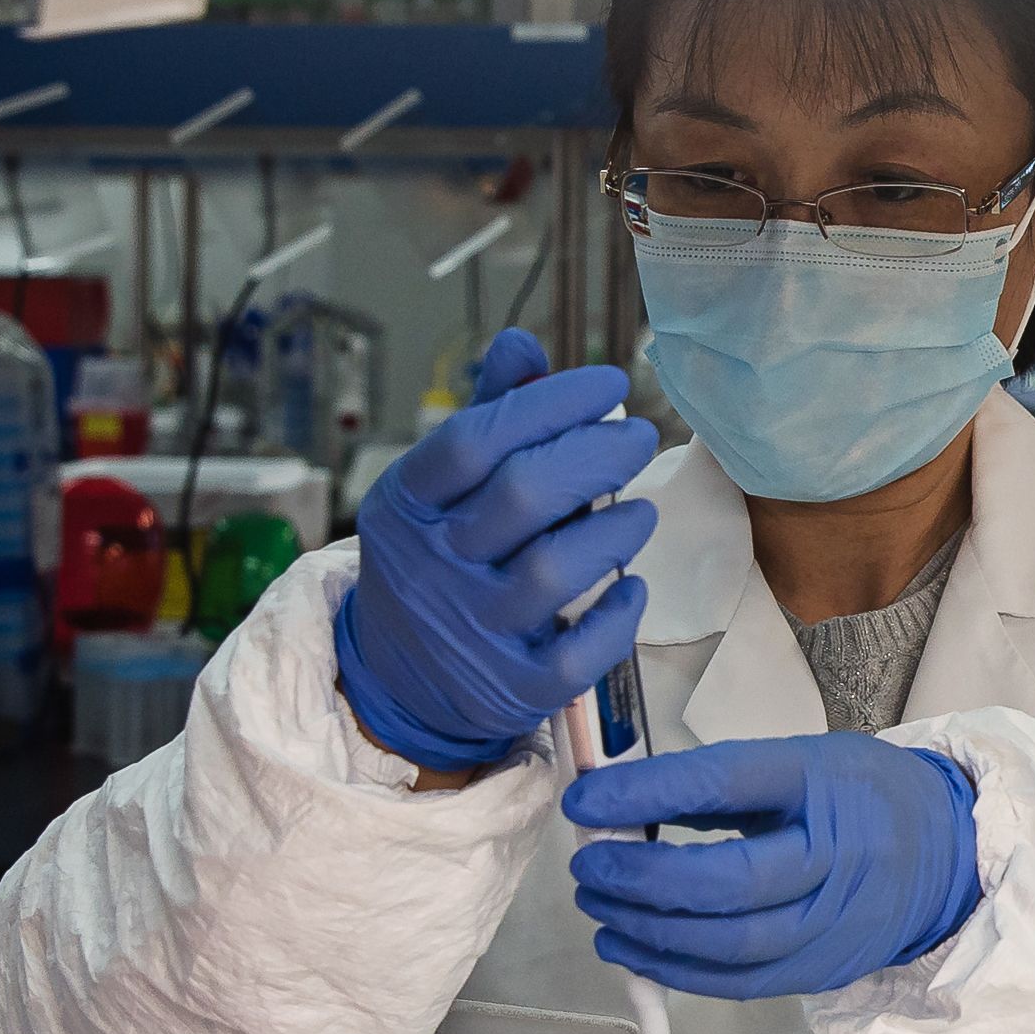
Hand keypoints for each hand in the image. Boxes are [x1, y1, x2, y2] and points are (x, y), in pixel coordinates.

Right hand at [332, 329, 660, 772]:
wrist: (395, 678)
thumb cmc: (437, 558)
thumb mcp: (439, 490)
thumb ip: (486, 416)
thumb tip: (523, 345)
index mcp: (407, 505)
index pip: (476, 440)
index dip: (549, 402)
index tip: (610, 384)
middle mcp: (432, 566)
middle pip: (523, 494)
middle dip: (596, 454)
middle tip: (638, 438)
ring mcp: (472, 631)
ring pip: (555, 570)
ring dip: (614, 530)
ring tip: (640, 511)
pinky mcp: (511, 688)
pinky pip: (577, 654)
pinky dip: (618, 618)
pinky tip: (633, 588)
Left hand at [565, 732, 985, 999]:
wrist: (948, 858)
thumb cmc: (864, 798)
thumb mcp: (804, 762)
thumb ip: (721, 784)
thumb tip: (622, 799)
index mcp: (823, 785)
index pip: (725, 784)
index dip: (647, 794)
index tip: (585, 800)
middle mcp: (833, 860)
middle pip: (725, 883)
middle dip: (640, 878)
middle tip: (590, 864)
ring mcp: (830, 925)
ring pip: (726, 945)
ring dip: (646, 931)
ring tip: (598, 906)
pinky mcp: (819, 971)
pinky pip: (735, 983)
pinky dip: (673, 970)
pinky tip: (630, 948)